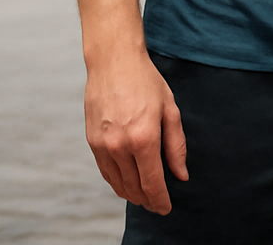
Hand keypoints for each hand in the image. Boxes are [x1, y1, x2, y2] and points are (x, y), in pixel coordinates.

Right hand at [83, 50, 187, 214]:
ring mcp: (103, 145)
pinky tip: (126, 184)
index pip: (153, 182)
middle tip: (157, 206)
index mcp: (144, 138)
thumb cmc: (147, 83)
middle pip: (134, 186)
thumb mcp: (170, 110)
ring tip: (144, 198)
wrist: (114, 63)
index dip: (160, 199)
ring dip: (131, 194)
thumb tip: (181, 175)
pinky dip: (116, 182)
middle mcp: (120, 146)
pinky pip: (105, 171)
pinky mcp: (91, 141)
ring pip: (117, 182)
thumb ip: (177, 146)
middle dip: (147, 200)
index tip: (166, 208)